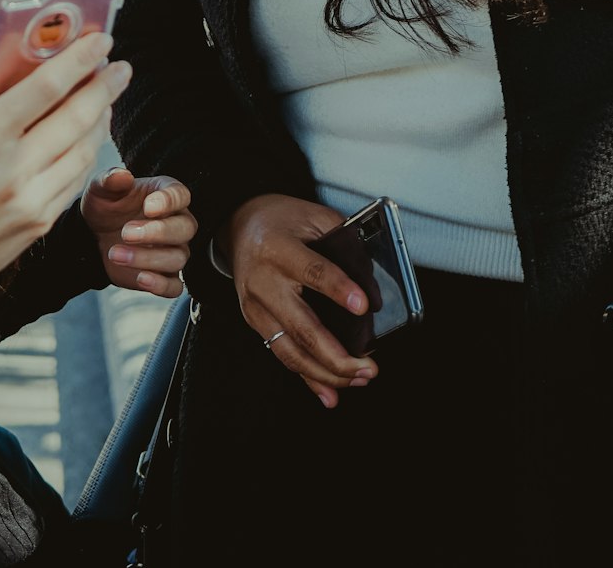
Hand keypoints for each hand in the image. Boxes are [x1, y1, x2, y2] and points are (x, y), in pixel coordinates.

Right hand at [0, 33, 130, 296]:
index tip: (99, 42)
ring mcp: (31, 199)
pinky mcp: (40, 223)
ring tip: (106, 98)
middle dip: (106, 86)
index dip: (79, 60)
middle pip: (77, 117)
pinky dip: (88, 153)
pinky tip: (88, 137)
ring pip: (85, 150)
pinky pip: (76, 180)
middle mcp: (13, 168)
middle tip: (120, 66)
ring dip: (102, 119)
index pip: (45, 89)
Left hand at [82, 170, 195, 296]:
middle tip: (126, 233)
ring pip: (177, 258)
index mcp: (165, 195)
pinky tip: (140, 278)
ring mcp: (172, 250)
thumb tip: (122, 175)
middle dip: (157, 232)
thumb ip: (110, 180)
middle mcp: (176, 222)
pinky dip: (160, 285)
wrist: (92, 234)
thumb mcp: (101, 190)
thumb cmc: (105, 206)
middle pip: (186, 228)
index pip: (181, 195)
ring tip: (115, 254)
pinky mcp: (163, 275)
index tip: (148, 207)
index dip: (169, 202)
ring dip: (147, 258)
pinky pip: (174, 286)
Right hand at [222, 193, 376, 407]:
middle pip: (301, 326)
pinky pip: (283, 355)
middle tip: (369, 367)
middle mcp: (263, 282)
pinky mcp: (255, 322)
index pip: (313, 271)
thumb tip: (374, 286)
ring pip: (291, 351)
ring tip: (360, 378)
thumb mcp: (314, 217)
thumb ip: (344, 245)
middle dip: (336, 355)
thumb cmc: (282, 220)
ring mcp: (256, 307)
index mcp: (278, 249)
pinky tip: (330, 394)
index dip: (339, 289)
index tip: (364, 305)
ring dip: (327, 372)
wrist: (238, 225)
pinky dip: (308, 379)